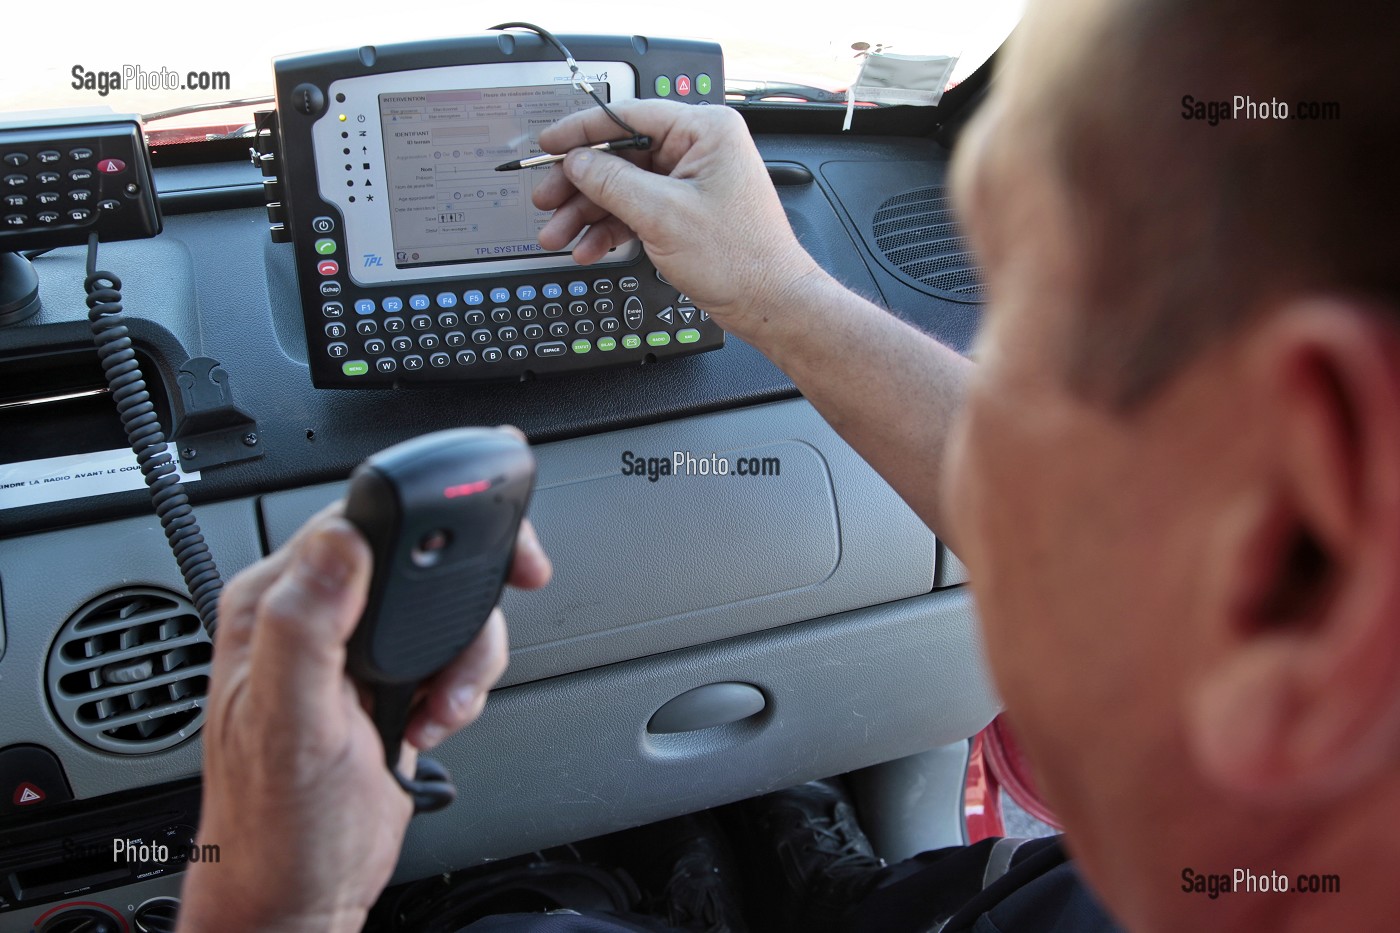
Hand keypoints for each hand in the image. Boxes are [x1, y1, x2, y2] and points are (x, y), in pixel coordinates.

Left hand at [178, 460, 550, 932]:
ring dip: (464, 657)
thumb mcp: (289, 725)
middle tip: (478, 647)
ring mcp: (351, 649)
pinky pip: (449, 648)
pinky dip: (462, 684)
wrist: (298, 896)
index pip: (359, 520)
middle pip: (418, 557)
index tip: (486, 539)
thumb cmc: (274, 828)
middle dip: (464, 601)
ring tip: (436, 707)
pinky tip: (430, 720)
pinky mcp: (384, 680)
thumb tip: (340, 539)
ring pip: (444, 605)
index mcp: (274, 604)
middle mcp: (312, 615)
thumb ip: (305, 625)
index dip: (428, 518)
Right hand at [533, 99, 822, 339]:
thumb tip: (577, 162)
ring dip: (588, 213)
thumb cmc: (741, 259)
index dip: (581, 131)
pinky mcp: (686, 211)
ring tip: (559, 235)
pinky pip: (636, 210)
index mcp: (705, 130)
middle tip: (547, 200)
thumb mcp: (663, 215)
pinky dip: (610, 229)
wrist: (770, 304)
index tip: (548, 144)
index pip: (628, 116)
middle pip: (620, 155)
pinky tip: (587, 247)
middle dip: (579, 184)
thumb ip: (612, 182)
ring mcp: (692, 182)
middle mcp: (700, 149)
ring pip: (623, 187)